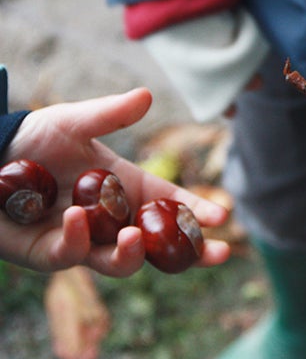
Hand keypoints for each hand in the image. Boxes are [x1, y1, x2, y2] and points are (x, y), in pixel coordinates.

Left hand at [1, 88, 229, 275]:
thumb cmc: (31, 139)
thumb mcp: (73, 121)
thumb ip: (110, 115)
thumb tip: (146, 95)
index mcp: (126, 188)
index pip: (170, 204)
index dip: (196, 210)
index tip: (222, 214)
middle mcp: (112, 220)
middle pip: (160, 245)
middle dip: (192, 253)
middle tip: (217, 252)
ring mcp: (84, 241)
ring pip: (121, 262)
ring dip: (133, 255)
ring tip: (133, 236)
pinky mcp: (49, 253)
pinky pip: (72, 255)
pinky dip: (79, 240)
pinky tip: (78, 216)